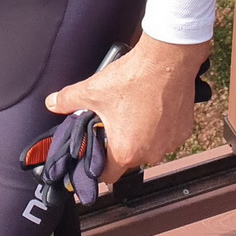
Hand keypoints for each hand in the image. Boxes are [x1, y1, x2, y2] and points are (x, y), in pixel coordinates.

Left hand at [45, 34, 210, 182]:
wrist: (167, 60)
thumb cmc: (133, 78)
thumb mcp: (93, 89)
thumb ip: (68, 100)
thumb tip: (52, 103)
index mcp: (125, 151)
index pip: (107, 175)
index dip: (96, 165)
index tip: (93, 154)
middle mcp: (150, 154)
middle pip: (128, 158)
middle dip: (118, 143)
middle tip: (112, 121)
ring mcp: (169, 144)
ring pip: (148, 146)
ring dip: (140, 135)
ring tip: (132, 110)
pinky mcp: (183, 131)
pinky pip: (166, 135)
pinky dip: (159, 126)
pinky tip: (151, 106)